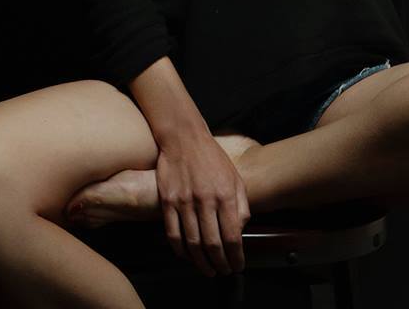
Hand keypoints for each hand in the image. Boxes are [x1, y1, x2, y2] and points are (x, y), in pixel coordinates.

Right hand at [155, 129, 250, 276]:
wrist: (184, 137)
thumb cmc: (212, 157)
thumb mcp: (234, 176)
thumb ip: (241, 204)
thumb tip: (240, 230)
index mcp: (225, 194)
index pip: (232, 236)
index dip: (236, 257)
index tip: (238, 266)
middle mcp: (205, 200)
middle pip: (212, 245)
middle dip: (220, 264)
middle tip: (223, 272)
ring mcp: (184, 201)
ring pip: (192, 243)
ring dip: (201, 263)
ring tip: (208, 270)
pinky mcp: (168, 201)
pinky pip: (173, 234)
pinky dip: (180, 251)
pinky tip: (187, 256)